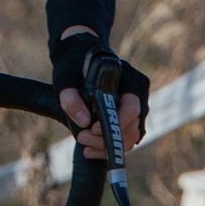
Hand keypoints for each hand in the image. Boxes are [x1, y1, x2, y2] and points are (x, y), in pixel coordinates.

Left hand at [50, 31, 148, 160]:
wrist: (79, 57)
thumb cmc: (75, 65)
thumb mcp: (66, 79)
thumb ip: (71, 99)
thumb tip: (84, 122)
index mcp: (130, 80)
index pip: (132, 108)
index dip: (116, 122)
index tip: (93, 129)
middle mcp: (138, 94)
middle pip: (132, 127)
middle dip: (108, 139)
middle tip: (82, 139)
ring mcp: (136, 106)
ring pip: (131, 136)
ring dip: (109, 146)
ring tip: (85, 147)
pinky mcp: (129, 116)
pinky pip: (126, 136)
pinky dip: (111, 145)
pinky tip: (91, 148)